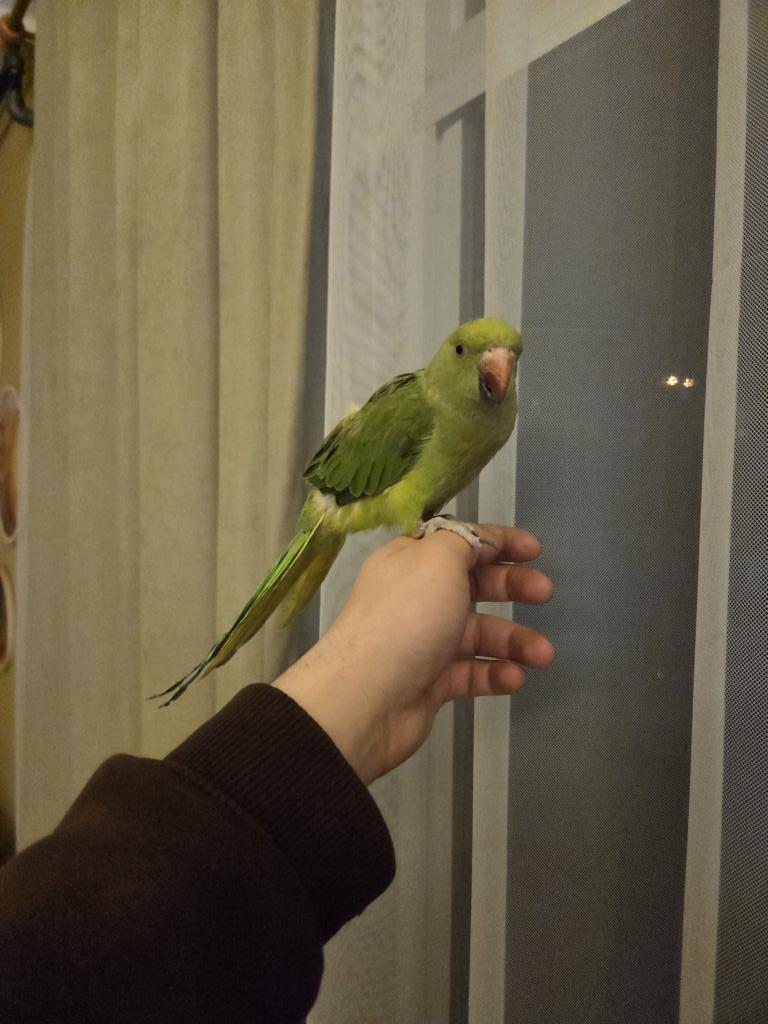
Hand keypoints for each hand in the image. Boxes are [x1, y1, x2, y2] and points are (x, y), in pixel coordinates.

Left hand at [275, 523, 554, 783]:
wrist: (366, 698)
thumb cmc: (406, 618)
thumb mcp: (437, 560)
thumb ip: (464, 541)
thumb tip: (478, 539)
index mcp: (411, 561)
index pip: (458, 542)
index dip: (497, 541)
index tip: (534, 549)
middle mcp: (417, 597)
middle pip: (473, 584)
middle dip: (513, 586)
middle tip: (545, 593)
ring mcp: (424, 642)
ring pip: (480, 633)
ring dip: (515, 641)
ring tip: (542, 655)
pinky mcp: (431, 683)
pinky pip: (473, 673)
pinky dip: (496, 673)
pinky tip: (514, 678)